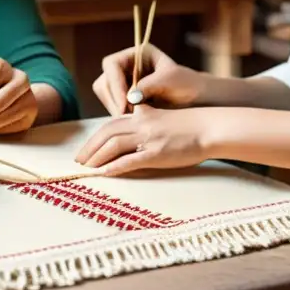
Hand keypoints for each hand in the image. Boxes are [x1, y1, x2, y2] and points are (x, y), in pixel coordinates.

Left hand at [74, 106, 212, 176]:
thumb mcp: (164, 120)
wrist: (210, 127)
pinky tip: (103, 174)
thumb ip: (146, 125)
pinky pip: (129, 161)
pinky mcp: (157, 153)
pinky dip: (113, 167)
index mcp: (143, 115)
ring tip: (86, 169)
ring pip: (114, 145)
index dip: (96, 137)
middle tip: (78, 161)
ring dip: (97, 157)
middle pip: (106, 133)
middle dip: (90, 148)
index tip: (86, 149)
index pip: (111, 125)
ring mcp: (148, 138)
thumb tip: (131, 141)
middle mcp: (142, 124)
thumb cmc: (191, 127)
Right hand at [92, 44, 207, 115]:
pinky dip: (119, 115)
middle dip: (114, 99)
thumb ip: (150, 85)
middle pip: (104, 81)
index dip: (115, 84)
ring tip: (134, 119)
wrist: (196, 102)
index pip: (112, 64)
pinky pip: (112, 106)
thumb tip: (130, 97)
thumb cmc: (188, 86)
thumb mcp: (171, 81)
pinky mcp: (124, 98)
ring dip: (115, 108)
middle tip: (128, 116)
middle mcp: (127, 66)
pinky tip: (134, 122)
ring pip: (106, 95)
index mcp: (137, 54)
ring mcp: (123, 83)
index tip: (126, 103)